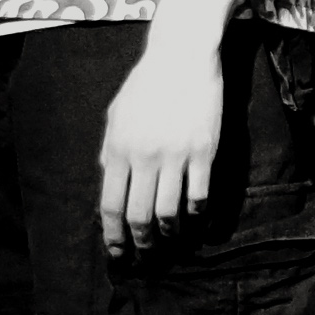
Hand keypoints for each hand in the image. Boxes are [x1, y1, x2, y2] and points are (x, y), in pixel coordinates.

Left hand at [98, 37, 223, 255]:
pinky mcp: (204, 150)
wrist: (181, 58)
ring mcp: (176, 155)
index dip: (113, 236)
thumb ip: (111, 153)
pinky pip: (199, 194)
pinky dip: (196, 215)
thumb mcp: (116, 117)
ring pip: (169, 211)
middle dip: (141, 243)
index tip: (118, 254)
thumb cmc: (146, 86)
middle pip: (139, 215)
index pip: (110, 206)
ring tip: (170, 240)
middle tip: (146, 256)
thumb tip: (111, 185)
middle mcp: (144, 157)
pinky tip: (196, 221)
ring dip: (169, 233)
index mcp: (118, 150)